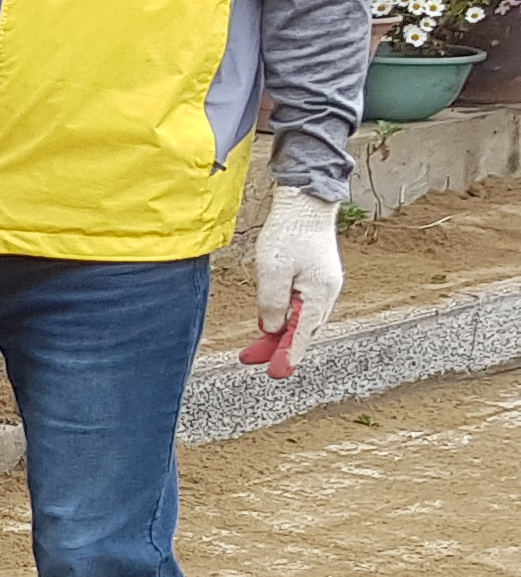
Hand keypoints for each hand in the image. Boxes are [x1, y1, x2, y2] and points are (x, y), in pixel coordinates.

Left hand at [251, 189, 341, 376]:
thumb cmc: (289, 233)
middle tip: (249, 360)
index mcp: (318, 294)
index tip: (275, 374)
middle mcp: (326, 293)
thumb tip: (272, 328)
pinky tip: (271, 323)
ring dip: (280, 335)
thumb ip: (271, 303)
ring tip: (254, 348)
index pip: (301, 335)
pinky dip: (286, 319)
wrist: (306, 202)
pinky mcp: (317, 277)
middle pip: (302, 330)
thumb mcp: (272, 271)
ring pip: (302, 320)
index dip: (286, 356)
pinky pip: (302, 307)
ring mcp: (323, 285)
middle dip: (277, 348)